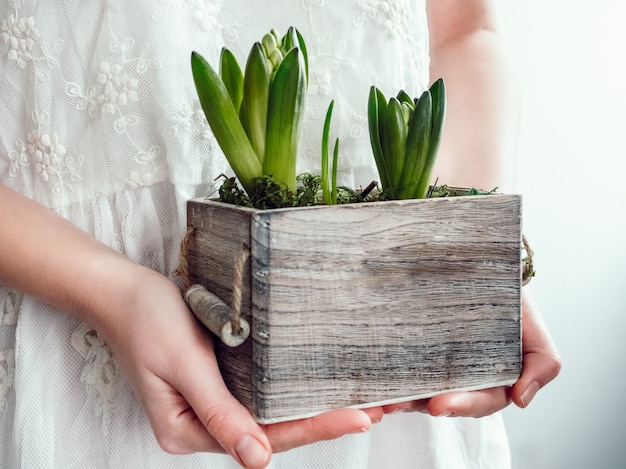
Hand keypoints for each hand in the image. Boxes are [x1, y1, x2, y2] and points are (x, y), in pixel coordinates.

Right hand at [99, 269, 381, 467]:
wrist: (122, 289)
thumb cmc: (146, 319)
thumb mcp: (182, 364)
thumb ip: (219, 411)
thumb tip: (256, 459)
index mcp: (187, 430)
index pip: (262, 436)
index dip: (313, 429)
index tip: (358, 418)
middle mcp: (202, 424)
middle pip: (272, 430)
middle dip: (321, 421)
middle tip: (374, 410)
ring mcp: (211, 402)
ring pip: (270, 414)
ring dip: (311, 407)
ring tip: (361, 401)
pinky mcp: (219, 381)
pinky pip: (260, 393)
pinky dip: (291, 390)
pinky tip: (319, 384)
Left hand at [382, 287, 561, 416]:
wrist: (482, 263)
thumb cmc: (509, 297)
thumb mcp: (533, 327)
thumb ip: (541, 362)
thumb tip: (521, 400)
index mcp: (489, 381)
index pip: (478, 401)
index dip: (461, 405)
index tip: (440, 404)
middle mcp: (459, 378)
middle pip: (441, 400)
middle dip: (421, 404)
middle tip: (402, 404)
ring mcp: (431, 365)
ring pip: (415, 390)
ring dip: (398, 398)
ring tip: (382, 399)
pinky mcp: (408, 347)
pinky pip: (397, 366)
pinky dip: (385, 377)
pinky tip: (373, 381)